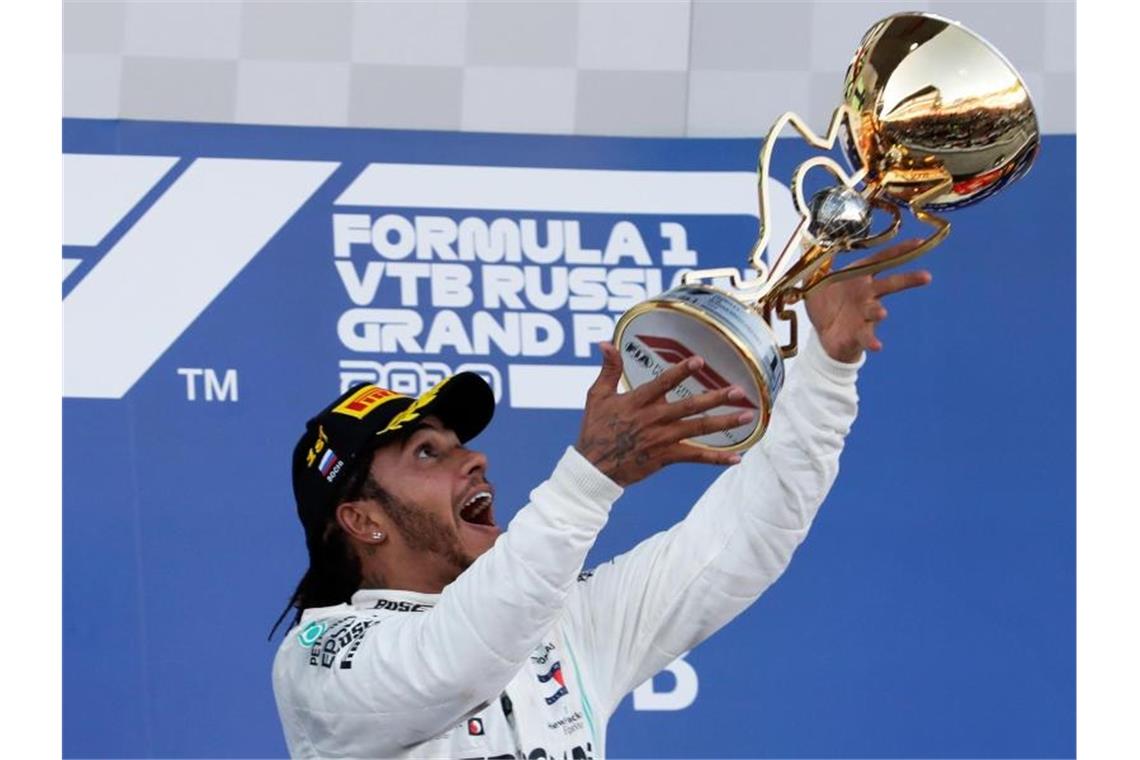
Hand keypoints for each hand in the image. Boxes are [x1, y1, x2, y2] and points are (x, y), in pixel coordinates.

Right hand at [576, 343, 751, 486]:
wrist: (594, 468)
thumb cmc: (595, 429)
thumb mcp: (597, 396)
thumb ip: (608, 369)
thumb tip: (606, 343)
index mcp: (637, 402)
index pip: (662, 383)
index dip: (680, 372)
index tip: (699, 360)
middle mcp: (653, 419)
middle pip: (689, 406)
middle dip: (715, 398)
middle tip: (739, 390)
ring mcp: (662, 439)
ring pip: (698, 429)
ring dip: (724, 423)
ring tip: (747, 415)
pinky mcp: (666, 457)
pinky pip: (695, 457)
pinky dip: (716, 458)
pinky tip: (737, 457)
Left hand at [805, 241, 932, 362]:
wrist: (823, 334)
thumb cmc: (825, 304)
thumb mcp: (814, 282)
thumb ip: (815, 264)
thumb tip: (809, 243)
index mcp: (858, 277)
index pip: (880, 260)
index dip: (899, 251)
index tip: (918, 243)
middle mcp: (866, 294)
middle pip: (889, 284)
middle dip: (908, 279)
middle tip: (926, 276)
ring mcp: (864, 314)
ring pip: (875, 310)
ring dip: (878, 311)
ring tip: (882, 312)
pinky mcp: (859, 333)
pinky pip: (867, 337)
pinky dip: (872, 342)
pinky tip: (877, 346)